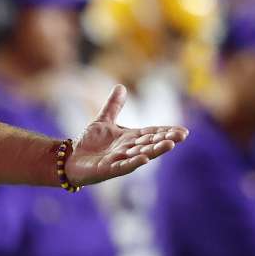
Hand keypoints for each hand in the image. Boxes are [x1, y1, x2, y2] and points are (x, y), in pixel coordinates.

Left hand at [66, 85, 188, 186]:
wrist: (71, 159)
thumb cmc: (89, 143)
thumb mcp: (103, 121)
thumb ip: (113, 106)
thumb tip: (120, 86)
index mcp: (129, 138)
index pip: (151, 133)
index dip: (166, 132)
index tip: (183, 131)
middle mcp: (128, 150)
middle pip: (150, 144)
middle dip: (165, 140)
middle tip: (181, 136)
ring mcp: (120, 160)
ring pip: (141, 155)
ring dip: (155, 150)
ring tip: (170, 145)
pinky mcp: (108, 169)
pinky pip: (123, 166)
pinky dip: (134, 163)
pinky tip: (145, 160)